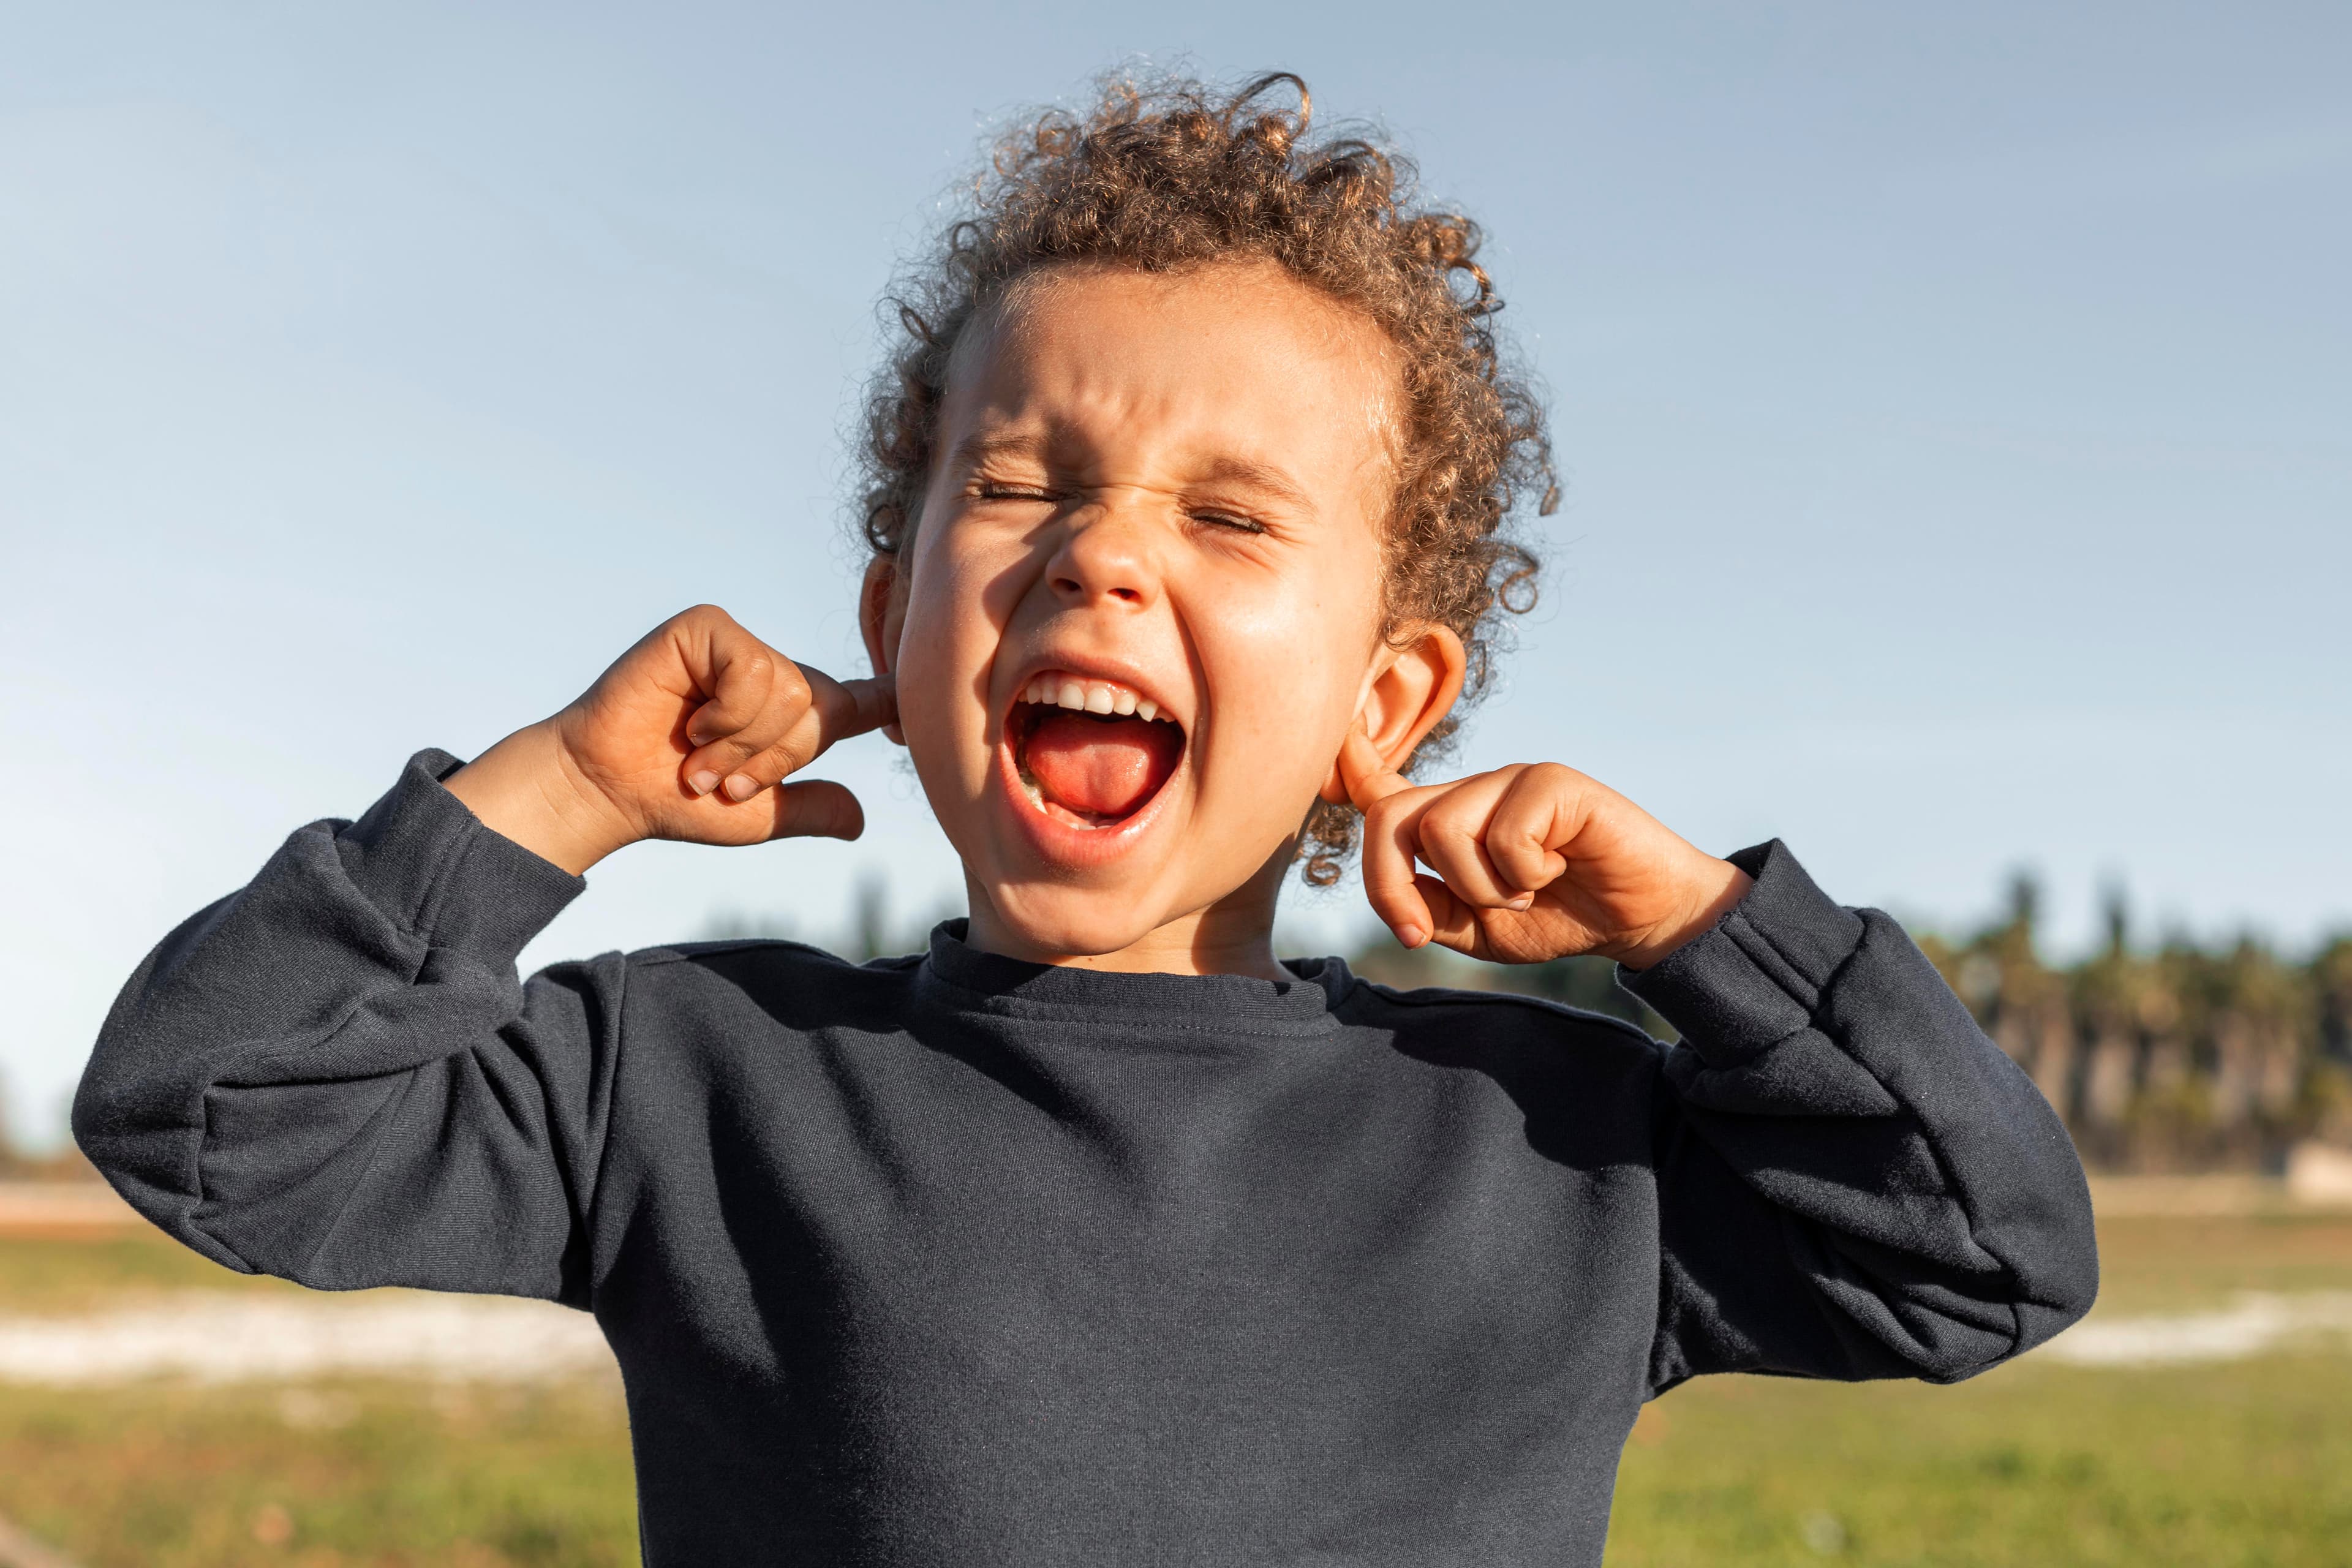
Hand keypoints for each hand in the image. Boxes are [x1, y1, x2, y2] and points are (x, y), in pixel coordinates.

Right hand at [446, 605, 896, 873]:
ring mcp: (740, 645)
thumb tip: (861, 821)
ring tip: (697, 755)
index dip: (893, 697)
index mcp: (791, 714)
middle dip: (771, 761)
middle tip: (717, 779)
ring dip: (740, 744)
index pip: (861, 701)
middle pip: (822, 710)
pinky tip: (690, 719)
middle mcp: (772, 672)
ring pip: (789, 692)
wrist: (609, 789)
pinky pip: (754, 669)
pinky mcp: (707, 627)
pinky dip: (726, 712)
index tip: (921, 699)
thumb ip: (810, 810)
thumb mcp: (757, 815)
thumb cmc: (673, 800)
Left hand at [1338, 730, 1750, 967]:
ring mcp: (1510, 780)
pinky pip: (1502, 833)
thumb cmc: (1560, 918)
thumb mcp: (1477, 931)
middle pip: (1391, 816)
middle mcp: (1472, 792)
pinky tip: (1557, 870)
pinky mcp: (1551, 781)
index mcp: (1449, 822)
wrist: (1641, 919)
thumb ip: (1429, 909)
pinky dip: (1524, 872)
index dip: (1349, 768)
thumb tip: (1398, 904)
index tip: (1331, 745)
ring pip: (1442, 830)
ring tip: (1524, 893)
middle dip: (1391, 883)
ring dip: (1480, 888)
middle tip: (1428, 927)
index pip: (1382, 789)